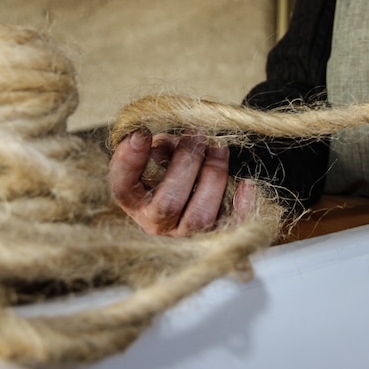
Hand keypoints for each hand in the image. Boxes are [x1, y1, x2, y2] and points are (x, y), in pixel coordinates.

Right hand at [107, 130, 254, 236]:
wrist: (196, 188)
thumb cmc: (173, 165)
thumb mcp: (160, 151)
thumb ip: (163, 145)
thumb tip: (176, 143)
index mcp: (134, 200)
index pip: (122, 186)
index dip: (130, 160)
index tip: (141, 133)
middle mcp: (156, 222)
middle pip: (169, 202)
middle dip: (185, 163)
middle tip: (197, 133)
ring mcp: (185, 233)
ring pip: (200, 216)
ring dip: (213, 176)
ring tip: (219, 147)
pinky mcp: (214, 236)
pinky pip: (230, 227)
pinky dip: (241, 205)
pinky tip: (246, 184)